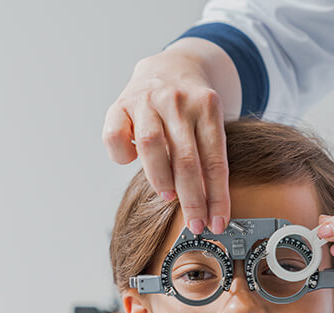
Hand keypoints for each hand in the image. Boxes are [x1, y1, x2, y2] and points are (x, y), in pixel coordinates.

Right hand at [102, 40, 239, 234]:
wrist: (169, 67)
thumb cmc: (191, 111)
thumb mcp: (208, 126)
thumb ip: (208, 158)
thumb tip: (211, 209)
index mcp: (207, 107)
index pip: (215, 161)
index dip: (216, 197)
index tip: (217, 223)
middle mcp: (178, 101)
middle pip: (186, 158)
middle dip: (192, 199)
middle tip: (195, 224)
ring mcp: (147, 100)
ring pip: (152, 145)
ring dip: (160, 178)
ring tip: (168, 197)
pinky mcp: (120, 103)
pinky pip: (116, 135)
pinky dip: (121, 155)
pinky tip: (131, 162)